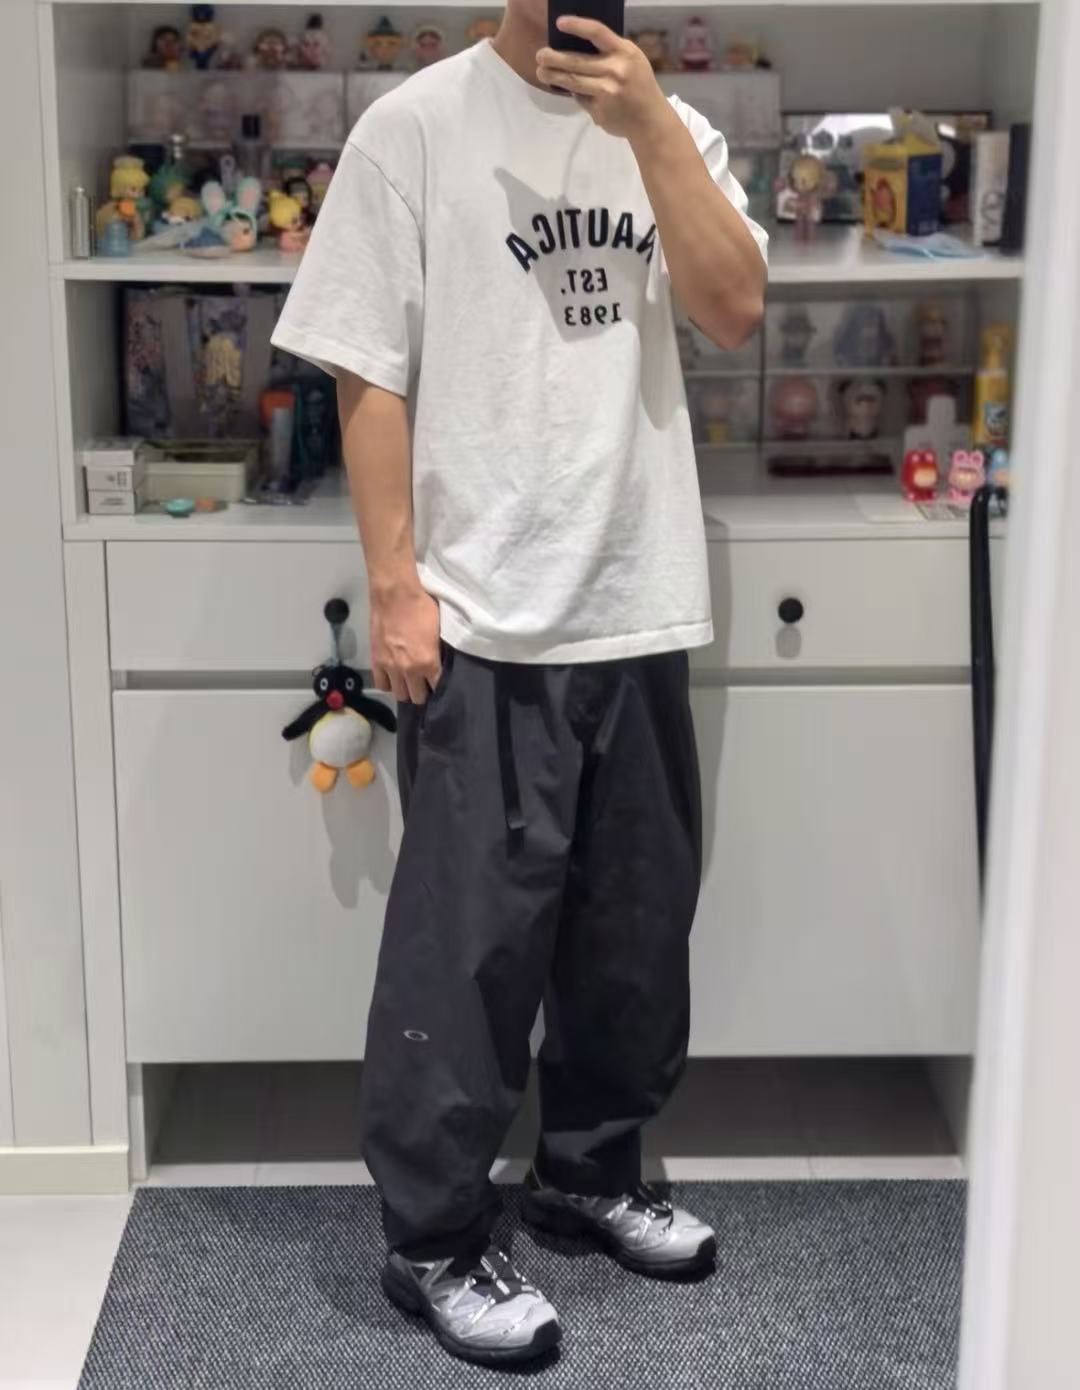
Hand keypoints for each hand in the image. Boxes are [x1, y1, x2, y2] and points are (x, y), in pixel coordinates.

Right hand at [369, 581, 441, 703]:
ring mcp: (390, 667)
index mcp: (428, 662)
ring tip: (407, 682)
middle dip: (422, 693)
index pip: (437, 687)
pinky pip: (380, 684)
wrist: (395, 594)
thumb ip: (437, 651)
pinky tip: (392, 677)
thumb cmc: (421, 606)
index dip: (438, 686)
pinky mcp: (376, 661)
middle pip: (417, 696)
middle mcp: (409, 670)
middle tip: (423, 684)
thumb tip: (438, 660)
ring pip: (399, 694)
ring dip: (404, 689)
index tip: (438, 683)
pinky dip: (388, 683)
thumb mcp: (438, 630)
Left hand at [536, 18, 669, 138]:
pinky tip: (571, 91)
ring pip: (573, 82)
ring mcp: (607, 92)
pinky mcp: (600, 111)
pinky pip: (581, 99)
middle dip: (553, 58)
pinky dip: (575, 94)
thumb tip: (574, 48)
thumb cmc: (639, 86)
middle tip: (539, 56)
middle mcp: (615, 70)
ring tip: (542, 72)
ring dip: (553, 76)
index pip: (597, 32)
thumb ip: (610, 53)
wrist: (650, 121)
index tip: (559, 23)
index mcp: (625, 52)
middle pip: (576, 61)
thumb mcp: (632, 61)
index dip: (576, 26)